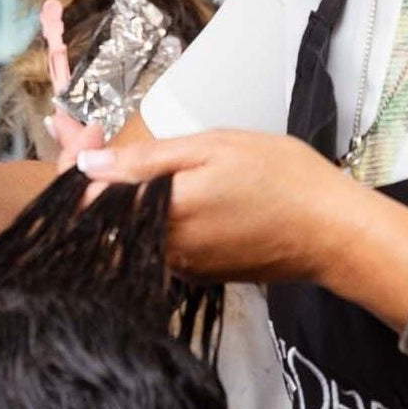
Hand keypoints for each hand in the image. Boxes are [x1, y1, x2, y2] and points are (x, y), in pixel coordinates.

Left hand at [77, 127, 361, 285]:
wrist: (332, 234)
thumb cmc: (282, 179)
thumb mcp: (213, 148)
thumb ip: (146, 160)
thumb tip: (87, 167)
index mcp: (160, 214)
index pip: (87, 200)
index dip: (75, 163)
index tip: (85, 133)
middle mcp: (161, 250)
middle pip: (101, 218)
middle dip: (91, 176)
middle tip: (92, 136)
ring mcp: (180, 268)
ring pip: (126, 231)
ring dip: (116, 196)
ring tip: (120, 155)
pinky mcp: (198, 275)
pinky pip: (156, 243)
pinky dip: (147, 215)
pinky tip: (159, 188)